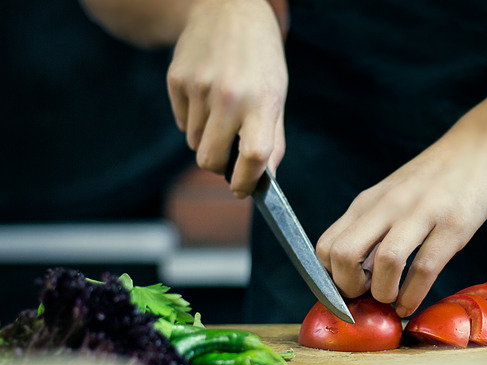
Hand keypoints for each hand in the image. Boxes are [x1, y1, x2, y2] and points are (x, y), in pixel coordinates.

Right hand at [167, 0, 287, 196]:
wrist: (229, 10)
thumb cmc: (260, 60)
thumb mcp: (277, 95)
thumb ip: (273, 140)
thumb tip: (265, 180)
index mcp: (262, 101)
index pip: (254, 155)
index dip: (246, 182)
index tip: (241, 190)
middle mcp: (230, 95)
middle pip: (211, 160)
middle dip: (218, 167)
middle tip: (228, 157)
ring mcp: (199, 87)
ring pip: (195, 143)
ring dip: (207, 139)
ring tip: (221, 112)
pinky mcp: (176, 80)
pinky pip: (182, 123)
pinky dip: (193, 120)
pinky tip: (206, 95)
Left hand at [316, 111, 486, 316]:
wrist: (478, 146)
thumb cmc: (433, 180)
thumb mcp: (391, 196)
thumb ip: (372, 227)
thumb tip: (355, 275)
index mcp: (368, 202)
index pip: (326, 246)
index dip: (329, 278)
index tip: (346, 291)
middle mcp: (388, 206)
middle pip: (344, 254)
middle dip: (349, 289)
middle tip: (366, 297)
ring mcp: (421, 214)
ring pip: (385, 262)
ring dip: (384, 293)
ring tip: (392, 300)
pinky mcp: (453, 225)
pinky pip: (425, 268)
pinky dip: (413, 296)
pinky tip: (411, 304)